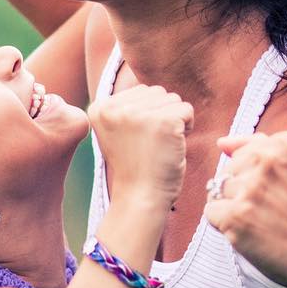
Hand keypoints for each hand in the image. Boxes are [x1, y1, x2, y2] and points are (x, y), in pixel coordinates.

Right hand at [89, 86, 192, 212]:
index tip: (139, 140)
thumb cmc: (134, 168)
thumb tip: (152, 89)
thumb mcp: (117, 132)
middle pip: (156, 92)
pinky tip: (174, 146)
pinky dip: (187, 126)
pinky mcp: (163, 122)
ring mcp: (138, 114)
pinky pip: (187, 109)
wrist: (139, 198)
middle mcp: (115, 107)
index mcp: (99, 108)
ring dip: (175, 120)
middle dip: (162, 114)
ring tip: (162, 145)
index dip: (148, 115)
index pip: (140, 92)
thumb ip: (126, 108)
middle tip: (153, 144)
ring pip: (172, 99)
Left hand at [203, 132, 286, 287]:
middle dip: (240, 191)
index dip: (254, 178)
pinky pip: (211, 212)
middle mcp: (266, 161)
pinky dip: (224, 226)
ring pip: (216, 191)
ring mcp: (250, 189)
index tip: (278, 193)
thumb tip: (222, 143)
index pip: (242, 153)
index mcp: (284, 144)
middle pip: (227, 171)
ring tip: (260, 221)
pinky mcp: (235, 215)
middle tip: (270, 210)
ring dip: (232, 208)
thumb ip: (259, 147)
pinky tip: (249, 232)